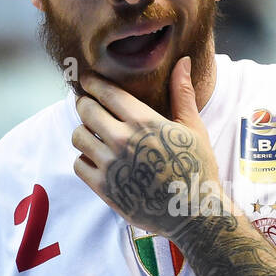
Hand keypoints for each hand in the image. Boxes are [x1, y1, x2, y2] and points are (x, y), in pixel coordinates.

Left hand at [72, 56, 225, 237]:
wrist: (194, 213)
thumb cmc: (198, 168)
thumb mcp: (193, 128)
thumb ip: (182, 94)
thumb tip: (183, 61)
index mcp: (143, 121)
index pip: (106, 92)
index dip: (93, 82)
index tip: (87, 80)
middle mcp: (122, 140)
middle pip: (85, 110)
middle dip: (85, 104)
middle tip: (89, 106)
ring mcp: (110, 165)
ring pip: (78, 136)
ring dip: (84, 132)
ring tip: (93, 134)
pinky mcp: (104, 188)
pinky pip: (78, 164)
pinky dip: (85, 159)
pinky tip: (98, 159)